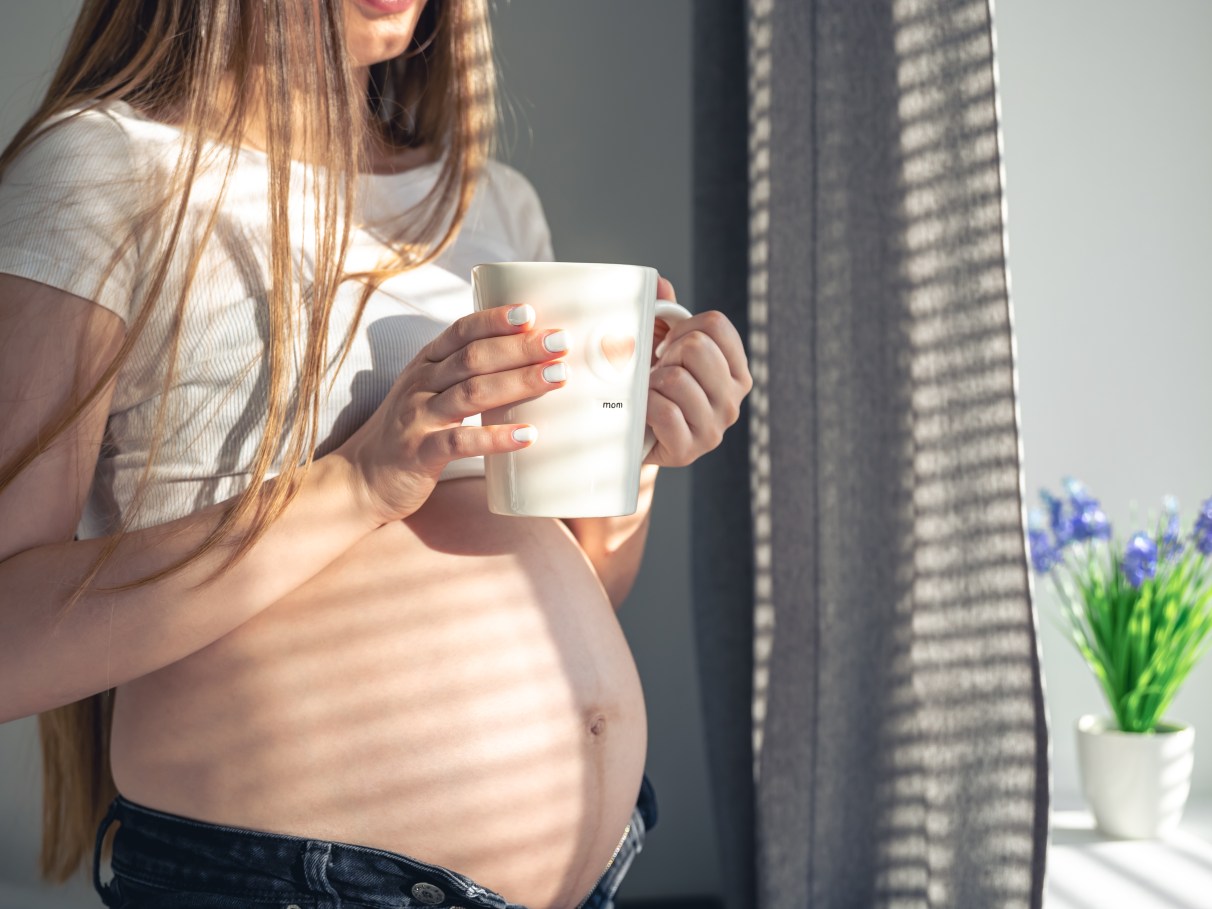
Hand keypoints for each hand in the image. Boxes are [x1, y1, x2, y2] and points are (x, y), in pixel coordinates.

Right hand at [332, 303, 567, 524]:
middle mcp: (420, 385)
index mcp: (426, 365)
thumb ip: (466, 377)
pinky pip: (461, 442)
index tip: (530, 311)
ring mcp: (417, 418)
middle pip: (474, 358)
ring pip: (471, 392)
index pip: (461, 331)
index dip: (495, 319)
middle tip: (561, 342)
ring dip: (519, 382)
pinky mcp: (419, 454)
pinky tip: (528, 435)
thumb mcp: (430, 395)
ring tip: (558, 376)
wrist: (361, 480)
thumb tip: (532, 365)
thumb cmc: (411, 434)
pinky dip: (496, 437)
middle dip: (520, 347)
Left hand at [644, 276, 752, 467]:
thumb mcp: (662, 345)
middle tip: (659, 373)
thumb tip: (658, 283)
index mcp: (736, 371)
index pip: (716, 324)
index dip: (683, 327)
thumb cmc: (653, 386)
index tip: (670, 345)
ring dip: (651, 383)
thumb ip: (665, 312)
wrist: (635, 435)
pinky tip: (645, 413)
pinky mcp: (689, 450)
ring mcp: (714, 428)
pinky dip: (645, 405)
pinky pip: (663, 410)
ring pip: (676, 379)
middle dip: (667, 355)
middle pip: (697, 347)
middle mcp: (733, 400)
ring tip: (651, 395)